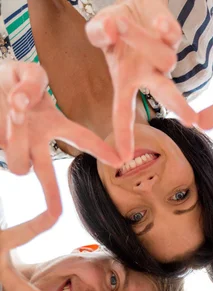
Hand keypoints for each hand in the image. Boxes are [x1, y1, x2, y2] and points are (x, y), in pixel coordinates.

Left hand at [2, 61, 120, 218]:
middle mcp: (36, 141)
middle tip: (55, 215)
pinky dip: (3, 133)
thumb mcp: (28, 71)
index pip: (81, 138)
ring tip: (14, 108)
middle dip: (51, 194)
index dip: (100, 149)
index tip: (119, 161)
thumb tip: (22, 103)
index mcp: (52, 123)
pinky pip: (1, 149)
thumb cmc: (12, 79)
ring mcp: (14, 146)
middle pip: (46, 172)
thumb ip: (33, 82)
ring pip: (18, 164)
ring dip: (17, 139)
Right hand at [86, 0, 197, 161]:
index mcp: (127, 82)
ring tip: (119, 23)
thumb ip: (98, 32)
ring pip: (163, 57)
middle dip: (178, 105)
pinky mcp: (175, 36)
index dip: (123, 133)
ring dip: (139, 39)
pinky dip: (161, 26)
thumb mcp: (100, 28)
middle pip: (166, 93)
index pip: (123, 112)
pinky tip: (156, 22)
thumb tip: (108, 31)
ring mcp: (165, 57)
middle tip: (191, 121)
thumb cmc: (114, 25)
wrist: (134, 2)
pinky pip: (171, 34)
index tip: (124, 157)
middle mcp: (150, 75)